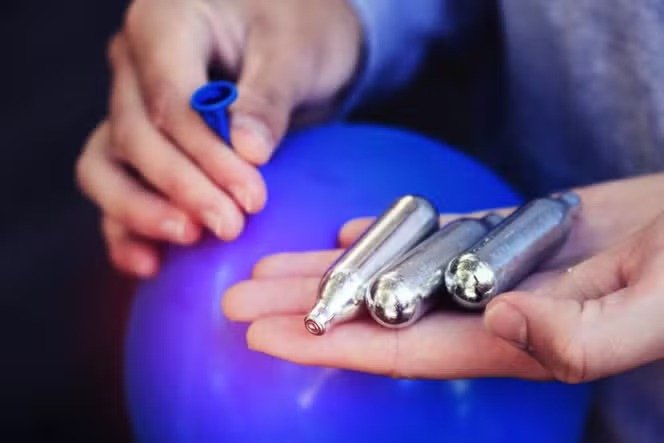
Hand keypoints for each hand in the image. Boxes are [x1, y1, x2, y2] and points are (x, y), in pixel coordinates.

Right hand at [76, 0, 361, 275]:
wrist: (292, 30)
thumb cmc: (296, 27)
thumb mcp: (294, 52)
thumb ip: (269, 97)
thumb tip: (247, 151)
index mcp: (165, 23)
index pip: (170, 100)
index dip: (206, 155)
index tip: (250, 196)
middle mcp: (134, 63)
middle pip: (135, 136)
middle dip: (183, 188)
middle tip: (231, 225)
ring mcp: (130, 103)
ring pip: (106, 165)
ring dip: (142, 211)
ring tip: (189, 239)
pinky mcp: (141, 141)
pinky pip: (115, 185)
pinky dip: (125, 225)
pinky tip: (148, 262)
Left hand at [223, 174, 663, 381]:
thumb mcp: (651, 307)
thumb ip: (579, 332)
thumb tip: (498, 320)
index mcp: (508, 340)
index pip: (395, 348)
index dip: (326, 344)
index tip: (264, 337)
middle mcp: (484, 308)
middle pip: (373, 311)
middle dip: (303, 306)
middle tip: (234, 300)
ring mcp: (487, 267)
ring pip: (388, 269)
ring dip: (328, 268)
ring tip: (268, 266)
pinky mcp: (500, 230)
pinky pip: (428, 233)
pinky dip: (383, 232)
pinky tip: (343, 235)